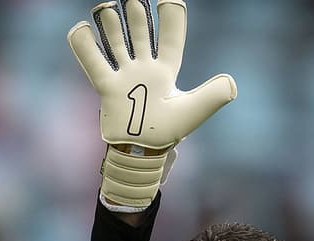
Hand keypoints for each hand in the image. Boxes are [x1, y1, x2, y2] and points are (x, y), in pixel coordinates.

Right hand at [68, 0, 236, 209]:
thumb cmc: (167, 132)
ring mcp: (124, 75)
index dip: (171, 16)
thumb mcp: (193, 111)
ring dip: (111, 23)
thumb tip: (232, 83)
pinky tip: (81, 28)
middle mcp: (144, 68)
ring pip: (115, 41)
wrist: (142, 153)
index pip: (170, 36)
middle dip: (136, 14)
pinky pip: (92, 62)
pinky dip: (84, 45)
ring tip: (106, 5)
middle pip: (139, 32)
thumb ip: (213, 95)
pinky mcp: (106, 87)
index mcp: (166, 70)